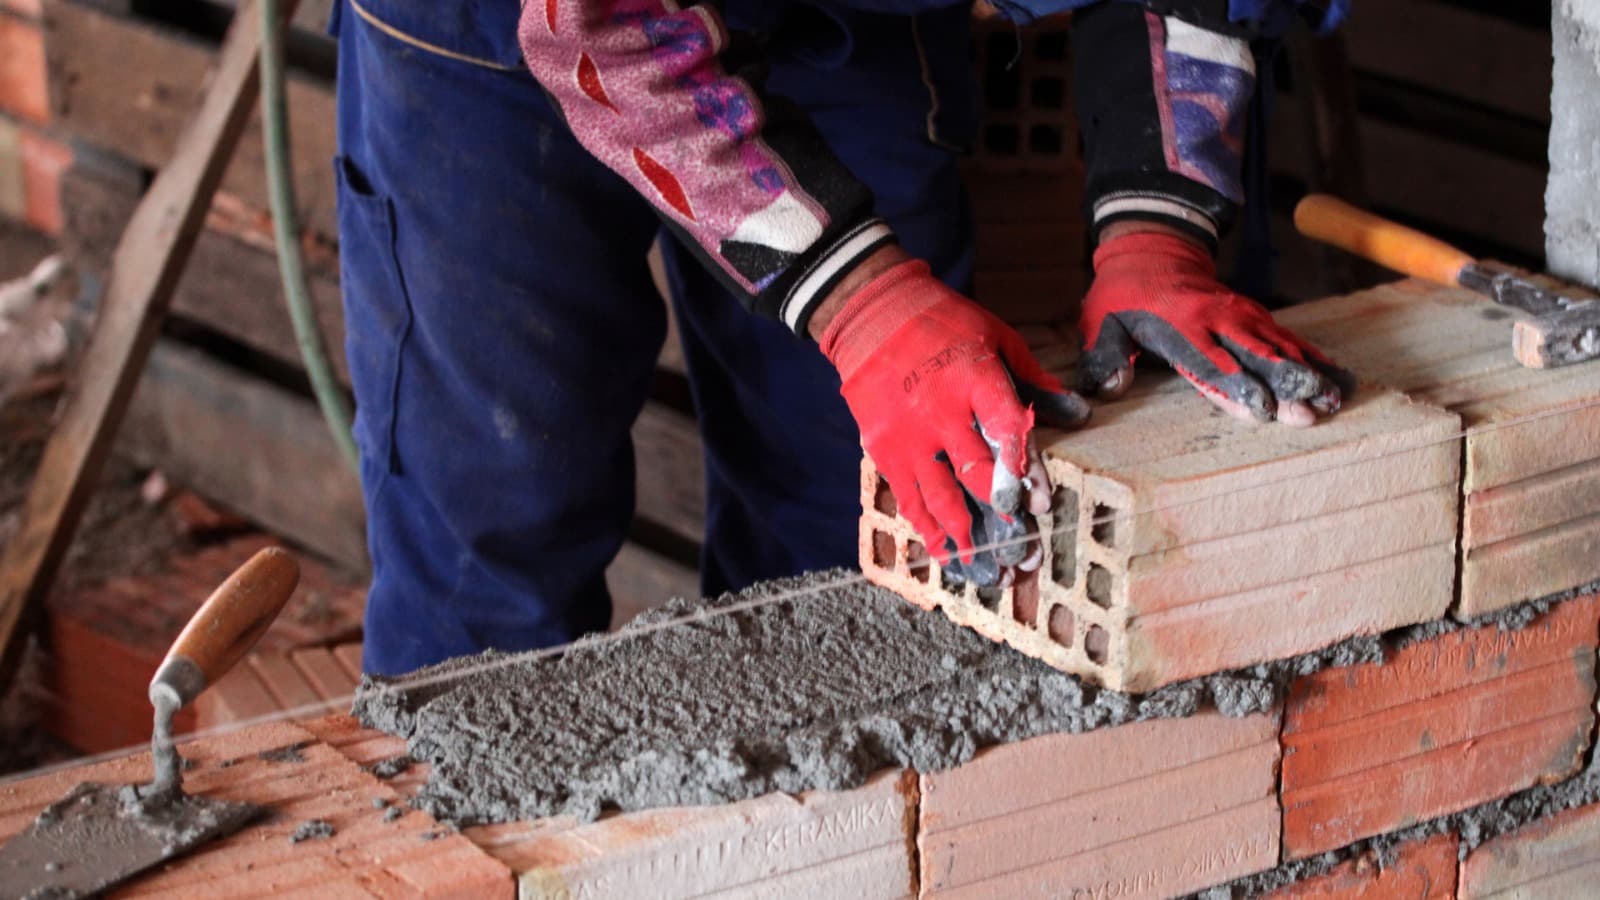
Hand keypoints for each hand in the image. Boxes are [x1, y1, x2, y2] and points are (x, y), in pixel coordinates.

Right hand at [816, 251, 1089, 583]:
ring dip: (965, 537)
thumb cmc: (944, 323)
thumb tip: (1079, 413)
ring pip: (938, 497)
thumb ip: (1034, 379)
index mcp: (974, 378)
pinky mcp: (883, 448)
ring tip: (987, 570)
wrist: (871, 314)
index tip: (1040, 504)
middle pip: (975, 474)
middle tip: (1024, 554)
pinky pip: (908, 496)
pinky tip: (944, 554)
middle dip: (1001, 517)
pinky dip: (926, 528)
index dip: (1025, 469)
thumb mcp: (996, 336)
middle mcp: (940, 412)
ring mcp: (908, 435)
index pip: (1006, 429)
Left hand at [1079, 226, 1354, 425]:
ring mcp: (1241, 315)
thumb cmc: (1123, 295)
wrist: (1153, 251)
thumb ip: (1104, 356)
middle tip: (1312, 410)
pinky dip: (1313, 356)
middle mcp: (1218, 319)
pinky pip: (1288, 337)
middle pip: (1257, 356)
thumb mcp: (1100, 321)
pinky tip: (1337, 376)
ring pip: (1280, 347)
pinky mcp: (1255, 315)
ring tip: (1335, 400)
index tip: (1262, 409)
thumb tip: (1110, 389)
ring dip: (1308, 374)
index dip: (1236, 386)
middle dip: (1286, 385)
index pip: (1211, 361)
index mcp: (1180, 325)